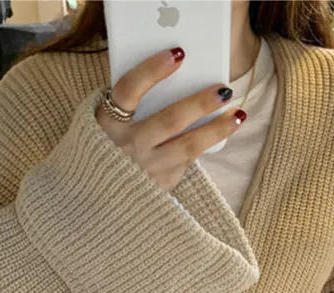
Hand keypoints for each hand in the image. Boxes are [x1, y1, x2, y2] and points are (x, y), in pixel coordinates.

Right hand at [95, 47, 245, 191]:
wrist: (95, 197)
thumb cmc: (106, 146)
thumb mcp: (106, 122)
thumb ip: (130, 103)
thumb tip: (174, 77)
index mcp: (107, 123)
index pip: (129, 90)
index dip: (153, 70)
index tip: (178, 54)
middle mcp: (127, 146)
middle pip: (170, 120)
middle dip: (200, 102)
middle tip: (224, 89)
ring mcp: (145, 169)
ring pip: (188, 146)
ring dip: (216, 129)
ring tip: (238, 115)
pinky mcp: (160, 186)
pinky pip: (186, 161)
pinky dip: (203, 145)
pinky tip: (221, 132)